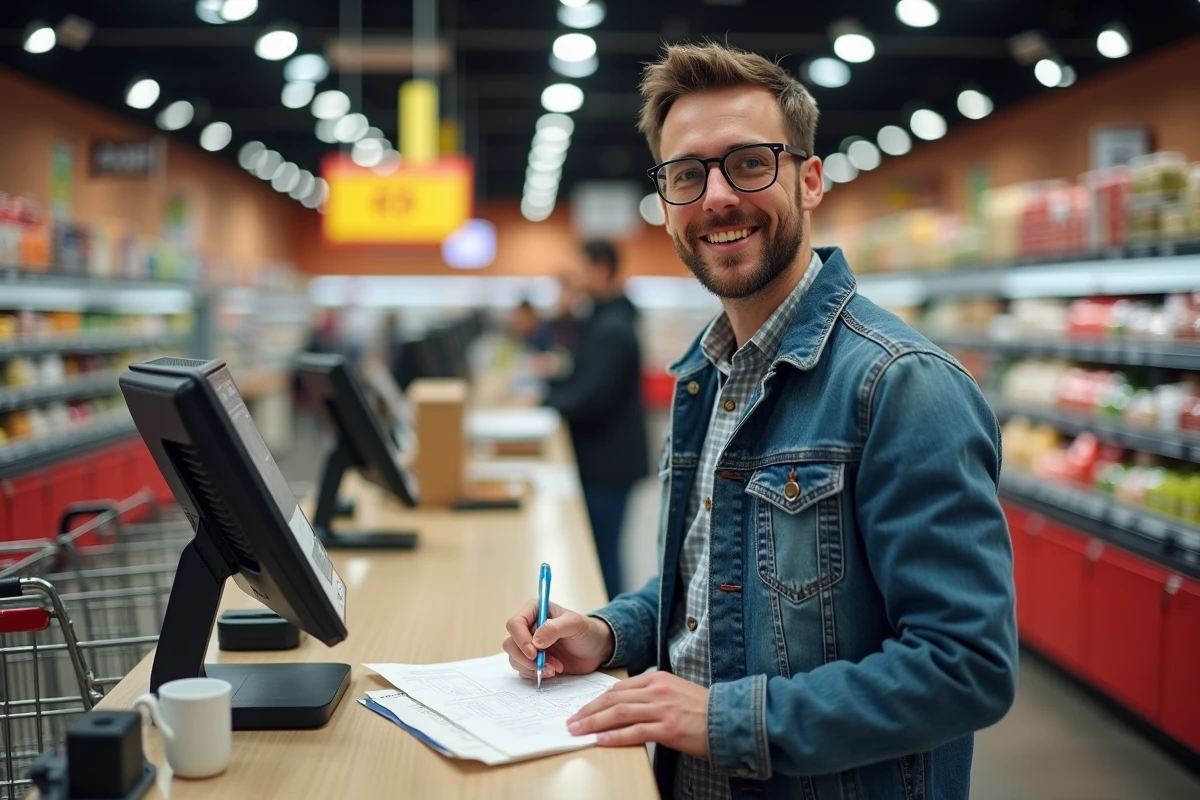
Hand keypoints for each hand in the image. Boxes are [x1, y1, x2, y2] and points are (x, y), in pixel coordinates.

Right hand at [502, 600, 613, 680]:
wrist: (596, 650)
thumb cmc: (586, 631)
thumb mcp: (575, 624)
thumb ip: (554, 628)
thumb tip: (535, 641)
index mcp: (534, 611)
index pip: (514, 624)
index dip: (520, 639)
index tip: (534, 652)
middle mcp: (528, 628)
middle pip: (510, 644)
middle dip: (524, 657)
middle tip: (542, 664)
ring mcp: (530, 646)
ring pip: (514, 659)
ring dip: (532, 667)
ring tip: (554, 668)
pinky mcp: (533, 661)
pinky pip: (523, 670)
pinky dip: (535, 674)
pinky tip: (553, 671)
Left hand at [566, 671, 709, 757]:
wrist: (731, 718)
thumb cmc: (703, 709)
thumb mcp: (675, 691)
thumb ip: (652, 694)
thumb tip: (627, 705)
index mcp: (657, 679)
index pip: (618, 688)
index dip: (597, 700)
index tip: (583, 709)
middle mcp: (656, 691)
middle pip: (613, 699)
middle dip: (589, 711)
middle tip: (572, 721)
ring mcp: (662, 709)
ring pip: (619, 714)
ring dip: (594, 723)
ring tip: (578, 731)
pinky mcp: (668, 728)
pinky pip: (634, 732)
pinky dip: (615, 736)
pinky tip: (601, 741)